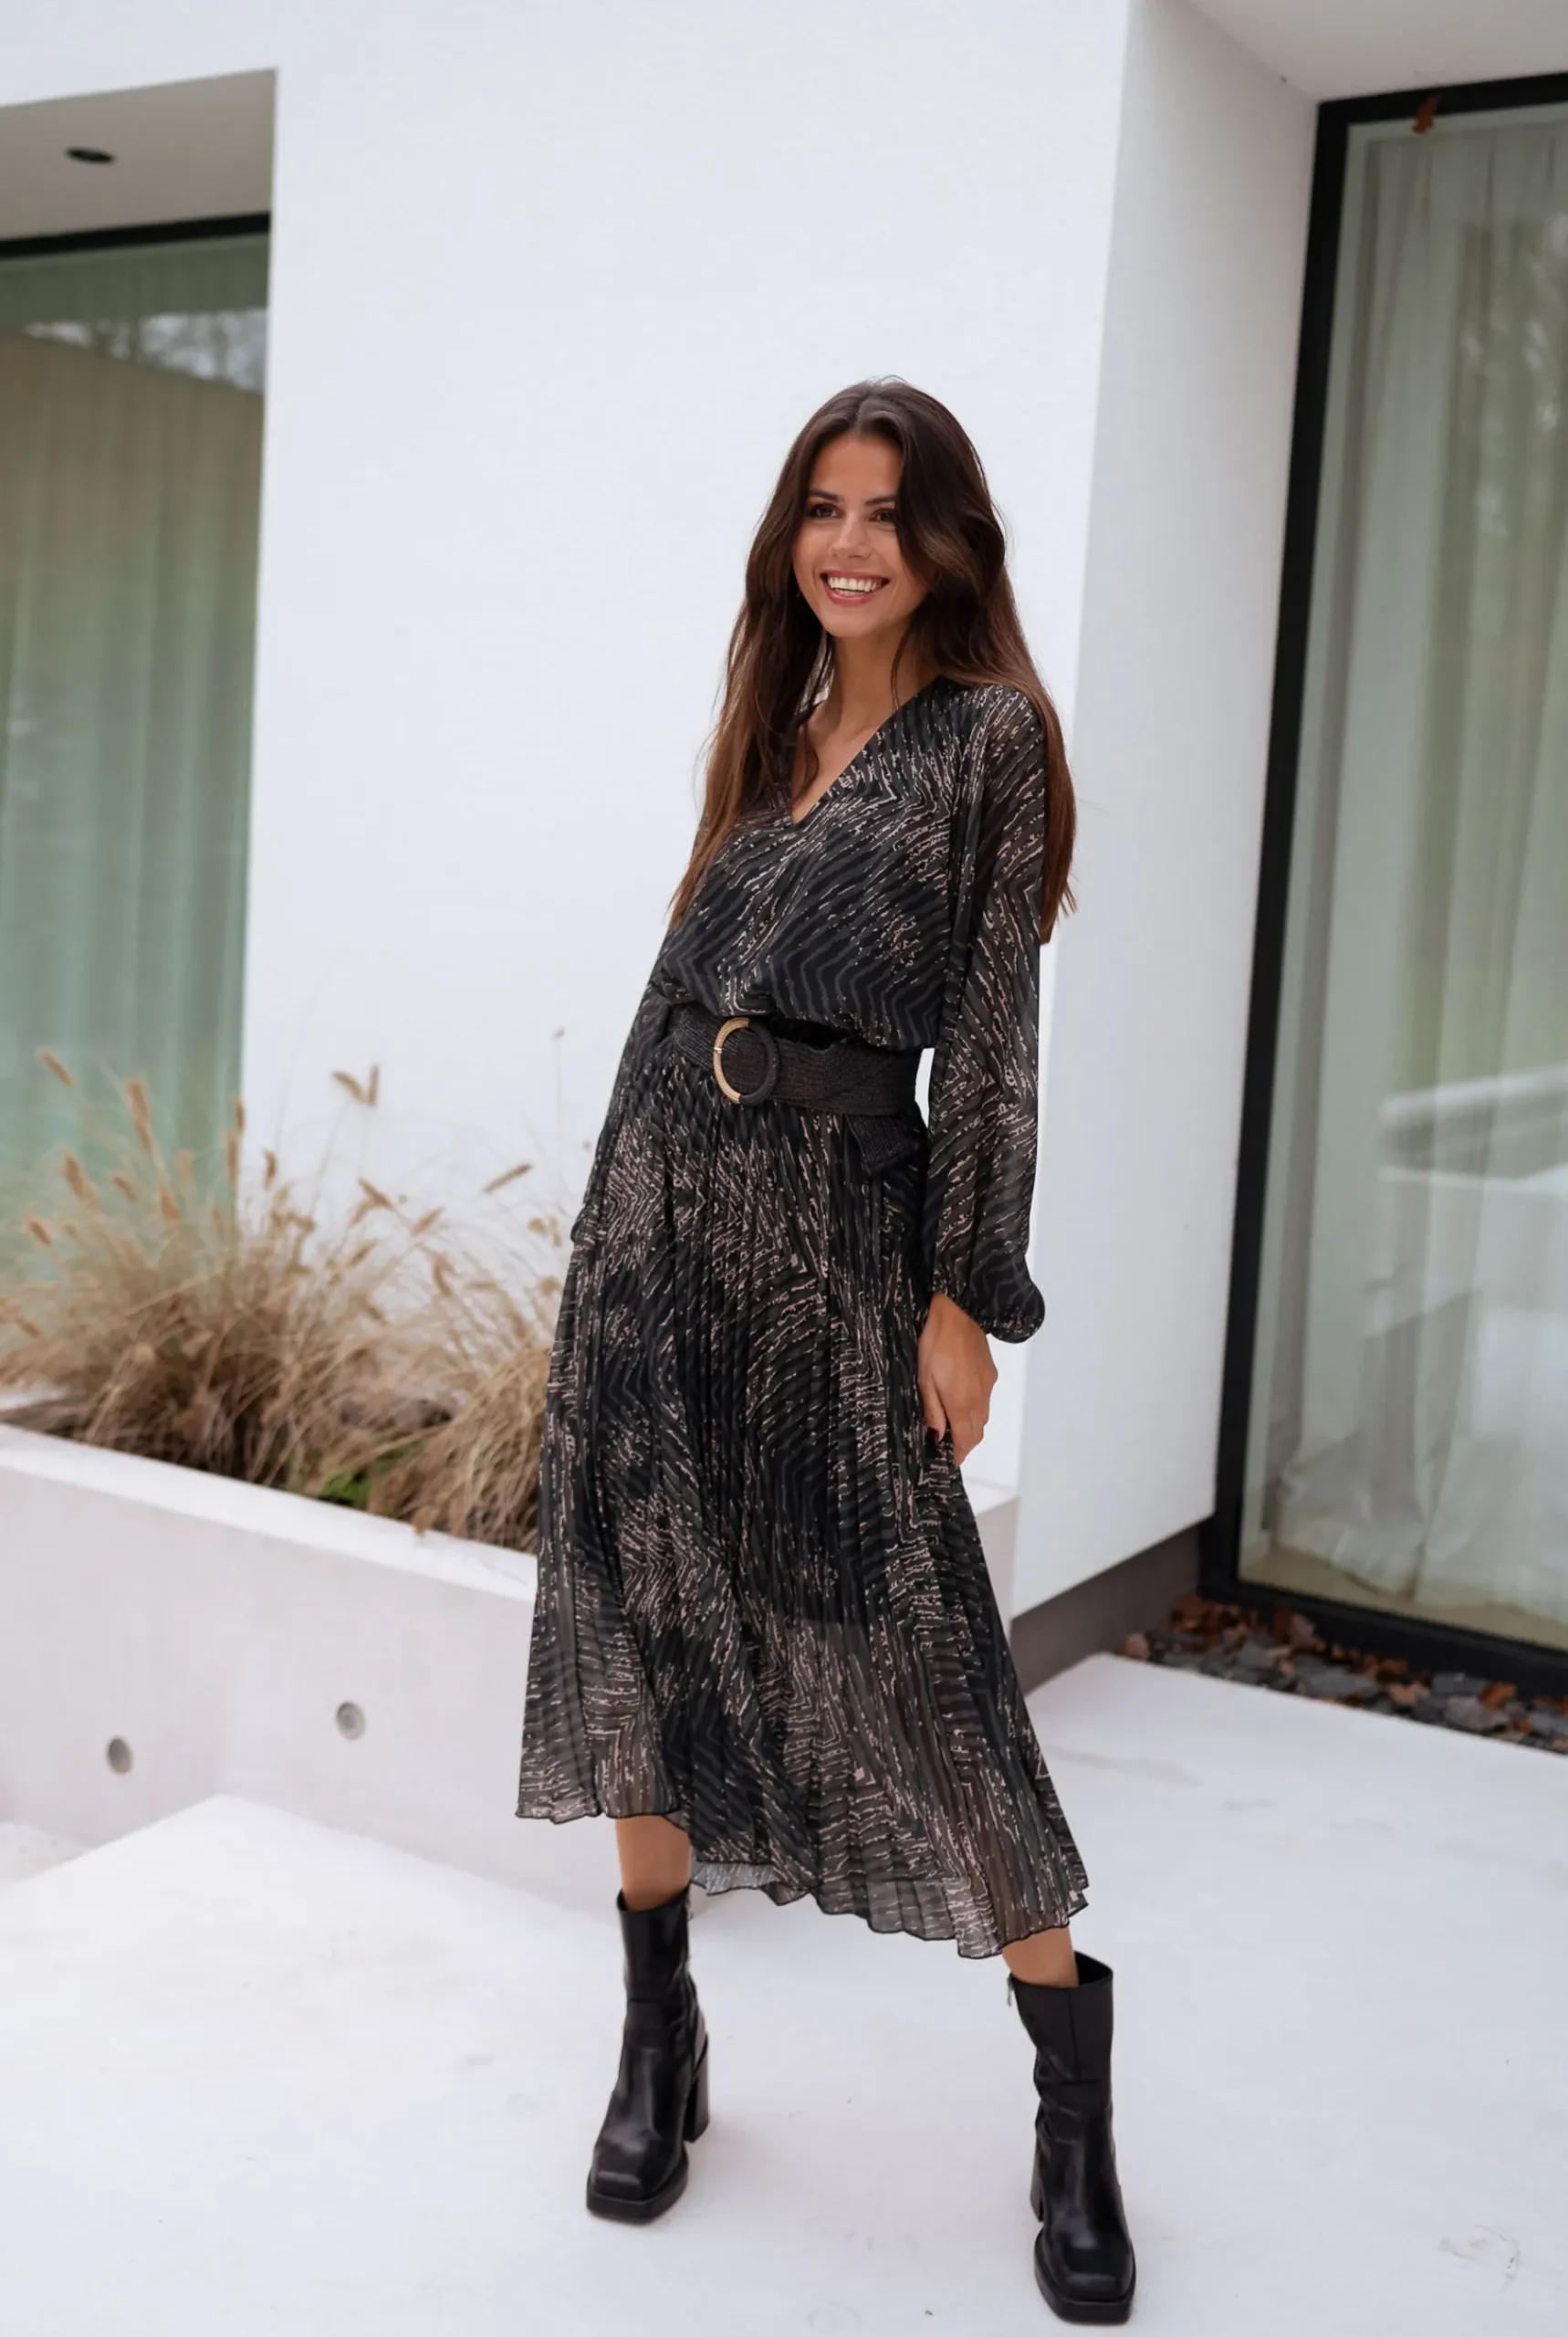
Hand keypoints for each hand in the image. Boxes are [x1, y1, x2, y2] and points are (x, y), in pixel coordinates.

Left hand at [917, 1291, 996, 1465]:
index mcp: (961, 1404)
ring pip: (983, 1417)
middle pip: (977, 1432)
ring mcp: (988, 1386)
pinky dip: (976, 1410)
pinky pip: (986, 1400)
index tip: (952, 1460)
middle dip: (965, 1443)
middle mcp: (979, 1399)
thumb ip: (933, 1410)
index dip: (960, 1454)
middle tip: (950, 1445)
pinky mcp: (991, 1374)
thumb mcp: (925, 1379)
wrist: (960, 1313)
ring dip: (971, 1427)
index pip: (966, 1440)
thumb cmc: (935, 1345)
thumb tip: (938, 1436)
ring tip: (954, 1425)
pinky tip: (963, 1400)